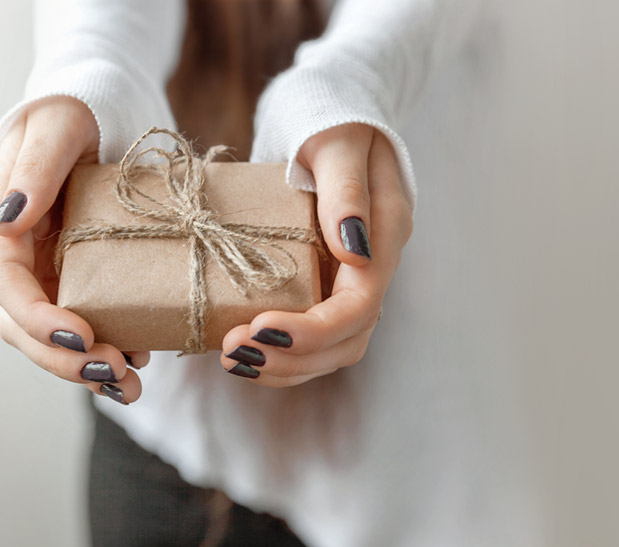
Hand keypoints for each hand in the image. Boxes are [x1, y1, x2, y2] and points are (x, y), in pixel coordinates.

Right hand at [0, 97, 149, 403]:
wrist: (96, 115)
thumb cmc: (72, 113)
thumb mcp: (56, 128)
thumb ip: (34, 169)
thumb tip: (7, 221)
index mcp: (1, 223)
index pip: (3, 284)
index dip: (35, 317)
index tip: (79, 335)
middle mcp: (16, 257)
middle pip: (21, 326)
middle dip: (63, 358)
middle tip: (113, 373)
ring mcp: (43, 273)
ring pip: (48, 338)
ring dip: (84, 368)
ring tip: (129, 385)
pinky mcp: (75, 282)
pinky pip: (83, 326)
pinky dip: (106, 349)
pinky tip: (139, 361)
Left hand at [218, 124, 413, 386]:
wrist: (324, 109)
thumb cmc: (328, 118)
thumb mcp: (335, 143)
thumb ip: (346, 191)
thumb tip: (355, 249)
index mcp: (385, 234)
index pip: (359, 306)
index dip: (313, 330)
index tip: (260, 329)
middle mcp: (374, 265)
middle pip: (349, 340)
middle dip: (293, 357)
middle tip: (235, 352)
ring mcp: (352, 277)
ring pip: (333, 348)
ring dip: (284, 365)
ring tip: (233, 360)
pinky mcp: (326, 281)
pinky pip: (313, 335)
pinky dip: (279, 353)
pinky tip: (243, 354)